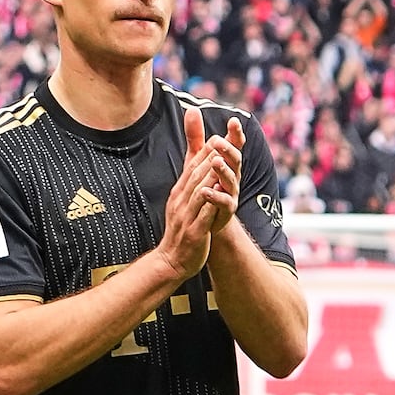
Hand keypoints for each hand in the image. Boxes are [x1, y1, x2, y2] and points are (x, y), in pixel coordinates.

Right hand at [156, 121, 242, 286]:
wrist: (172, 260)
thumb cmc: (182, 228)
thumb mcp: (182, 202)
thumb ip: (191, 183)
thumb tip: (198, 163)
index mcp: (179, 193)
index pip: (192, 168)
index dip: (205, 151)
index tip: (218, 135)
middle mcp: (181, 201)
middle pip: (196, 176)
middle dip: (209, 158)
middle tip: (222, 140)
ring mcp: (186, 217)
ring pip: (199, 193)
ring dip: (210, 177)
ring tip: (222, 162)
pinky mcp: (194, 233)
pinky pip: (203, 216)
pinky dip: (211, 204)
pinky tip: (220, 195)